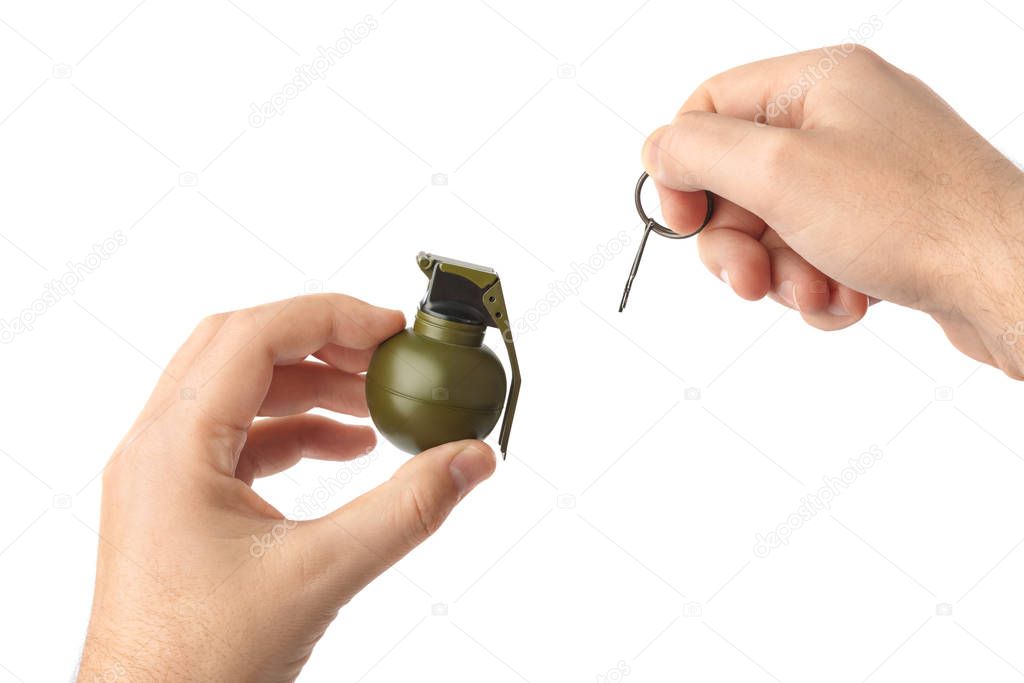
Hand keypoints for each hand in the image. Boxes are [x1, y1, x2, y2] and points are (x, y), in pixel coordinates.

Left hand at [77, 294, 495, 681]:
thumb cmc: (201, 664)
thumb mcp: (321, 575)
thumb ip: (408, 511)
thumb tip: (471, 460)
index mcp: (173, 448)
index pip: (252, 337)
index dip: (329, 318)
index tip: (391, 328)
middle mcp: (156, 448)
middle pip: (240, 349)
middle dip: (321, 342)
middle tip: (386, 353)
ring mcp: (162, 476)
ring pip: (240, 392)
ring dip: (312, 388)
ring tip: (380, 405)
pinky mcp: (180, 503)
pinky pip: (240, 439)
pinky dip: (297, 431)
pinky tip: (349, 449)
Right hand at [642, 45, 1023, 377]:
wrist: (1012, 280)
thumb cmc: (915, 217)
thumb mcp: (779, 172)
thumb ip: (700, 152)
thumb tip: (659, 150)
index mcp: (820, 83)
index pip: (712, 106)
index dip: (685, 166)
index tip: (685, 221)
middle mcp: (844, 122)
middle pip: (740, 179)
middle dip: (738, 242)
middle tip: (748, 281)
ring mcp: (866, 177)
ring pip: (775, 228)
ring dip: (781, 274)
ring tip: (817, 292)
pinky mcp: (884, 226)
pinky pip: (816, 256)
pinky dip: (820, 287)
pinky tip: (849, 301)